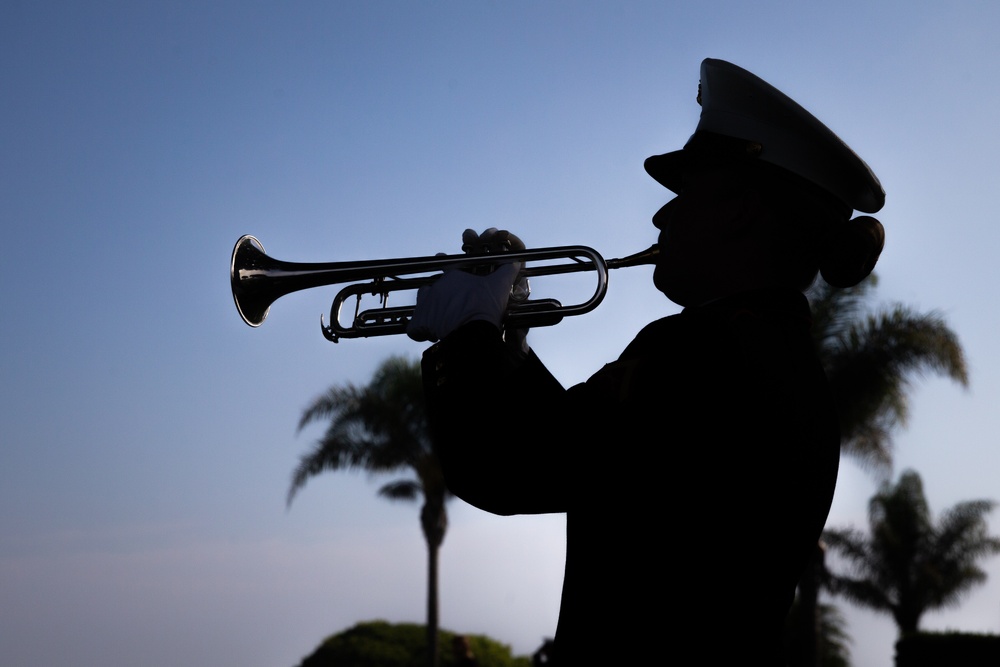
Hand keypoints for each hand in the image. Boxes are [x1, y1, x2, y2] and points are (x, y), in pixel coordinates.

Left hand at [407, 228, 524, 342]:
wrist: (472, 330)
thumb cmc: (484, 306)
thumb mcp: (500, 286)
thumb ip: (507, 272)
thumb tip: (516, 262)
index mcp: (452, 277)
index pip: (447, 267)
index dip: (448, 269)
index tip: (448, 269)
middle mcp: (435, 288)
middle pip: (433, 287)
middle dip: (440, 296)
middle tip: (452, 305)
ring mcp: (425, 305)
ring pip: (422, 303)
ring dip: (428, 310)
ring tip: (439, 319)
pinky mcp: (419, 324)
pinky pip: (414, 328)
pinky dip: (420, 331)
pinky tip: (428, 335)